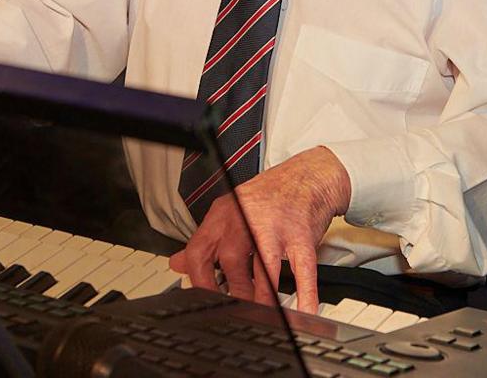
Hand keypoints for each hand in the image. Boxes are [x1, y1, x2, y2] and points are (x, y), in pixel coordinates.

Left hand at [168, 146, 349, 313]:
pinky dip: (304, 294)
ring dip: (263, 297)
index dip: (199, 280)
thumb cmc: (270, 197)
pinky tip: (303, 309)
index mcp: (224, 212)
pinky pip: (302, 270)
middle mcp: (247, 217)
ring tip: (264, 312)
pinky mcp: (302, 234)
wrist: (307, 175)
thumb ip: (206, 239)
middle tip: (240, 308)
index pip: (198, 250)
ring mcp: (276, 225)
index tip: (206, 300)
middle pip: (230, 259)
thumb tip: (178, 263)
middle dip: (235, 291)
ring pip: (264, 266)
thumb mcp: (231, 211)